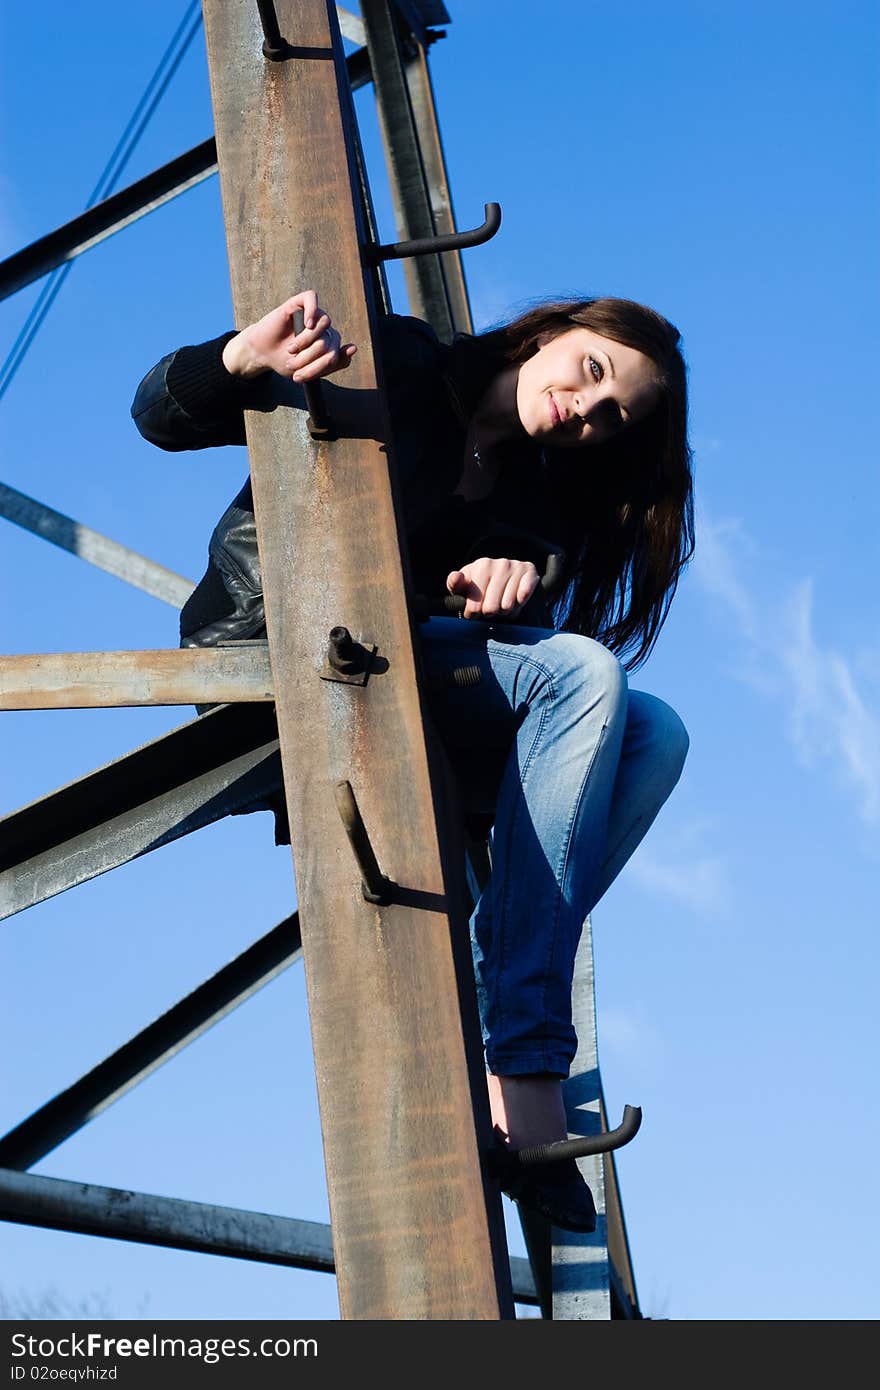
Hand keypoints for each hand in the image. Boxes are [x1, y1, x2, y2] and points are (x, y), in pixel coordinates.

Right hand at [221, 290, 356, 380]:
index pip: (336, 354)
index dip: (320, 368)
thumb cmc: (284, 361)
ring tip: (292, 349)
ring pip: (324, 323)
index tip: (301, 377)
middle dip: (311, 358)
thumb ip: (332, 363)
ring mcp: (311, 316)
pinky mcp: (297, 304)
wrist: (261, 354)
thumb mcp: (308, 371)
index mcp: (328, 344)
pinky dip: (313, 310)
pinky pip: (312, 298)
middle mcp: (322, 329)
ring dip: (308, 341)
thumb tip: (353, 348)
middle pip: (330, 341)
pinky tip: (307, 324)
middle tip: (292, 365)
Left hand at [446, 557, 539, 619]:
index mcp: (482, 565)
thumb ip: (454, 584)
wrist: (507, 575)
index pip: (474, 605)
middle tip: (490, 607)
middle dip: (490, 613)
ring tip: (501, 603)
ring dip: (504, 611)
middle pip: (491, 609)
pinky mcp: (531, 574)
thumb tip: (456, 577)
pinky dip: (519, 605)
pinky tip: (515, 599)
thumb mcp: (463, 586)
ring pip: (507, 607)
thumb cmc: (480, 585)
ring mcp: (517, 568)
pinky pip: (523, 598)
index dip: (473, 614)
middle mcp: (501, 563)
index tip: (473, 611)